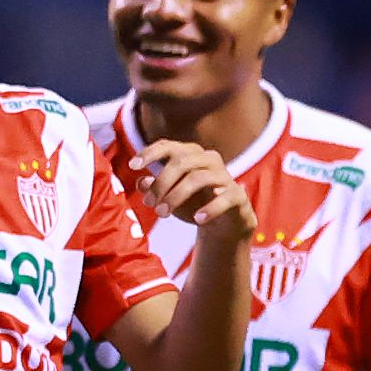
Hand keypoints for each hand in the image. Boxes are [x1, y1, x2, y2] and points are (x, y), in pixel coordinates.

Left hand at [140, 138, 256, 242]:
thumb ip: (153, 188)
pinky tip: (197, 219)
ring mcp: (225, 176)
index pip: (168, 146)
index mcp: (190, 154)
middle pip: (181, 162)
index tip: (132, 166)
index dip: (149, 153)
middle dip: (161, 183)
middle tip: (149, 204)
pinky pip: (224, 197)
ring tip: (164, 214)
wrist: (224, 224)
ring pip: (198, 178)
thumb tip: (142, 182)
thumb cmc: (193, 204)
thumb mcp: (168, 196)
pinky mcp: (237, 194)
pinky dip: (210, 209)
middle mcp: (208, 159)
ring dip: (176, 196)